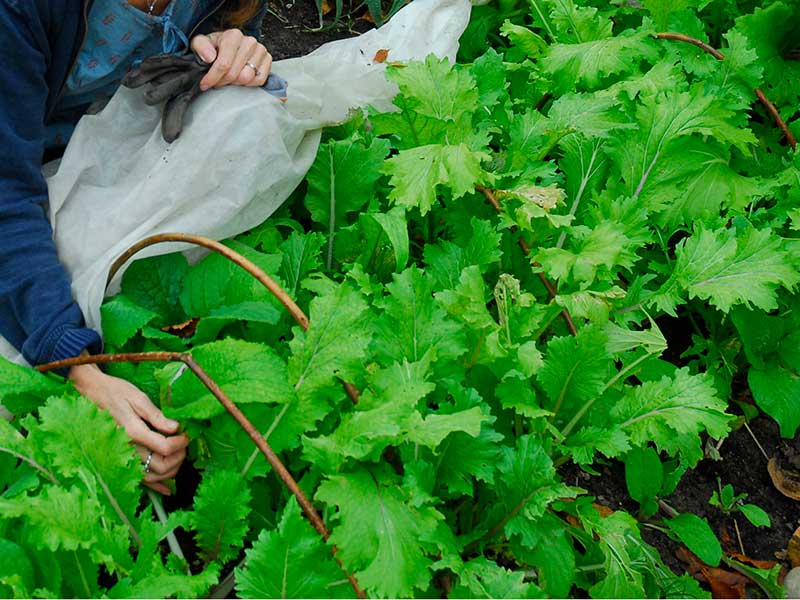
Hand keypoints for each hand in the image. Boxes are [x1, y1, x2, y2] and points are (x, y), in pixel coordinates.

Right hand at [69, 363, 188, 494]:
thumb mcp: (137, 398)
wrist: (90, 394)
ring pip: (152, 477)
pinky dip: (155, 486)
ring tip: (179, 456)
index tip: (187, 435)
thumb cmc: (115, 392)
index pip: (165, 447)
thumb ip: (157, 416)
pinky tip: (167, 489)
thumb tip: (176, 428)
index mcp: (133, 432)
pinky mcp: (119, 460)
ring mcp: (122, 457)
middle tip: (185, 444)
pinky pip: (139, 480)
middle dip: (179, 457)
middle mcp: (127, 449)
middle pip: (161, 466)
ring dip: (171, 470)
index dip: (181, 443)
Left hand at [190, 29, 272, 90]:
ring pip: (247, 78)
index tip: (205, 84)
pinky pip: (259, 80)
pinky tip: (240, 78)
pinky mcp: (267, 60)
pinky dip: (249, 83)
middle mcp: (249, 41)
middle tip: (216, 82)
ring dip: (235, 83)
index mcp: (233, 36)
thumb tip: (209, 57)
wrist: (228, 45)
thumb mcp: (201, 43)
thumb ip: (200, 47)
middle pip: (235, 73)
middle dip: (223, 81)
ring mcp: (260, 51)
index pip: (224, 64)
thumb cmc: (215, 46)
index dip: (213, 77)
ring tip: (228, 78)